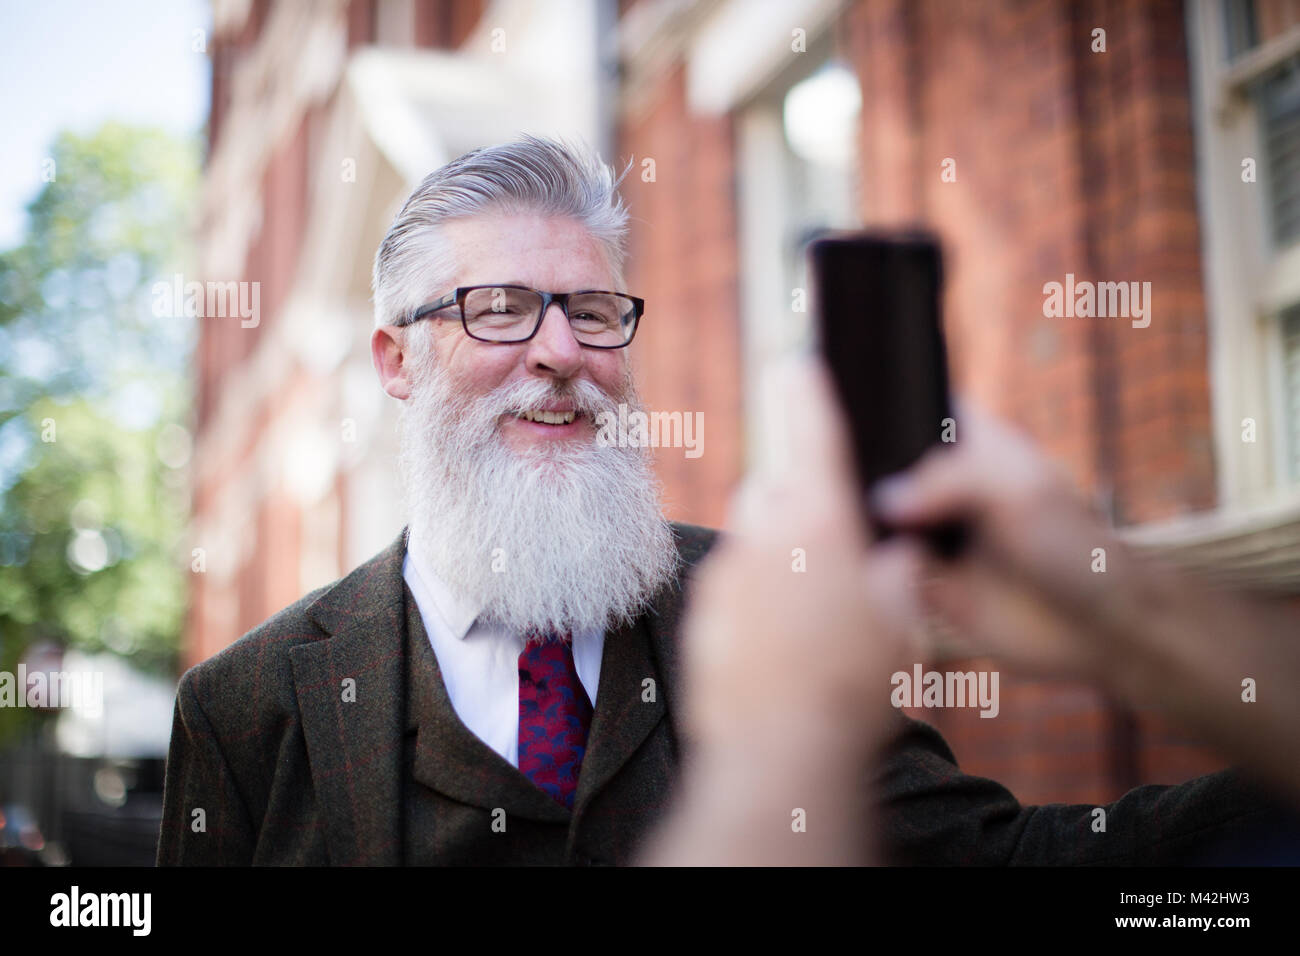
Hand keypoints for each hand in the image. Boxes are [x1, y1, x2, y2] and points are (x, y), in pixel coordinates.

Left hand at [680, 358, 920, 757]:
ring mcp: (726, 578)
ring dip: (776, 560)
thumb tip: (891, 557)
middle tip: (829, 545)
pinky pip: (730, 590)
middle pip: (773, 490)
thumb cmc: (853, 688)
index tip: (795, 363)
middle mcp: (764, 539)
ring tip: (810, 615)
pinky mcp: (702, 616)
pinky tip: (778, 645)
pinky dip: (751, 602)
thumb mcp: (901, 627)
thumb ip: (895, 577)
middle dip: (795, 502)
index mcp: (819, 527)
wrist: (778, 752)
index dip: (806, 395)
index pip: (810, 438)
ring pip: (750, 543)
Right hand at [871, 402, 1154, 682]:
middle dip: (860, 469)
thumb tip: (882, 499)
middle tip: (838, 474)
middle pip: (884, 465)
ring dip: (861, 522)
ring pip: (876, 519)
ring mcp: (934, 535)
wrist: (1097, 627)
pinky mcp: (925, 583)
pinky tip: (863, 566)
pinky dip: (872, 570)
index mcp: (971, 447)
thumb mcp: (1015, 491)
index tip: (848, 409)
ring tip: (844, 520)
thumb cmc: (1073, 547)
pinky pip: (883, 572)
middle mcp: (946, 488)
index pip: (916, 409)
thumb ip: (947, 480)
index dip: (885, 406)